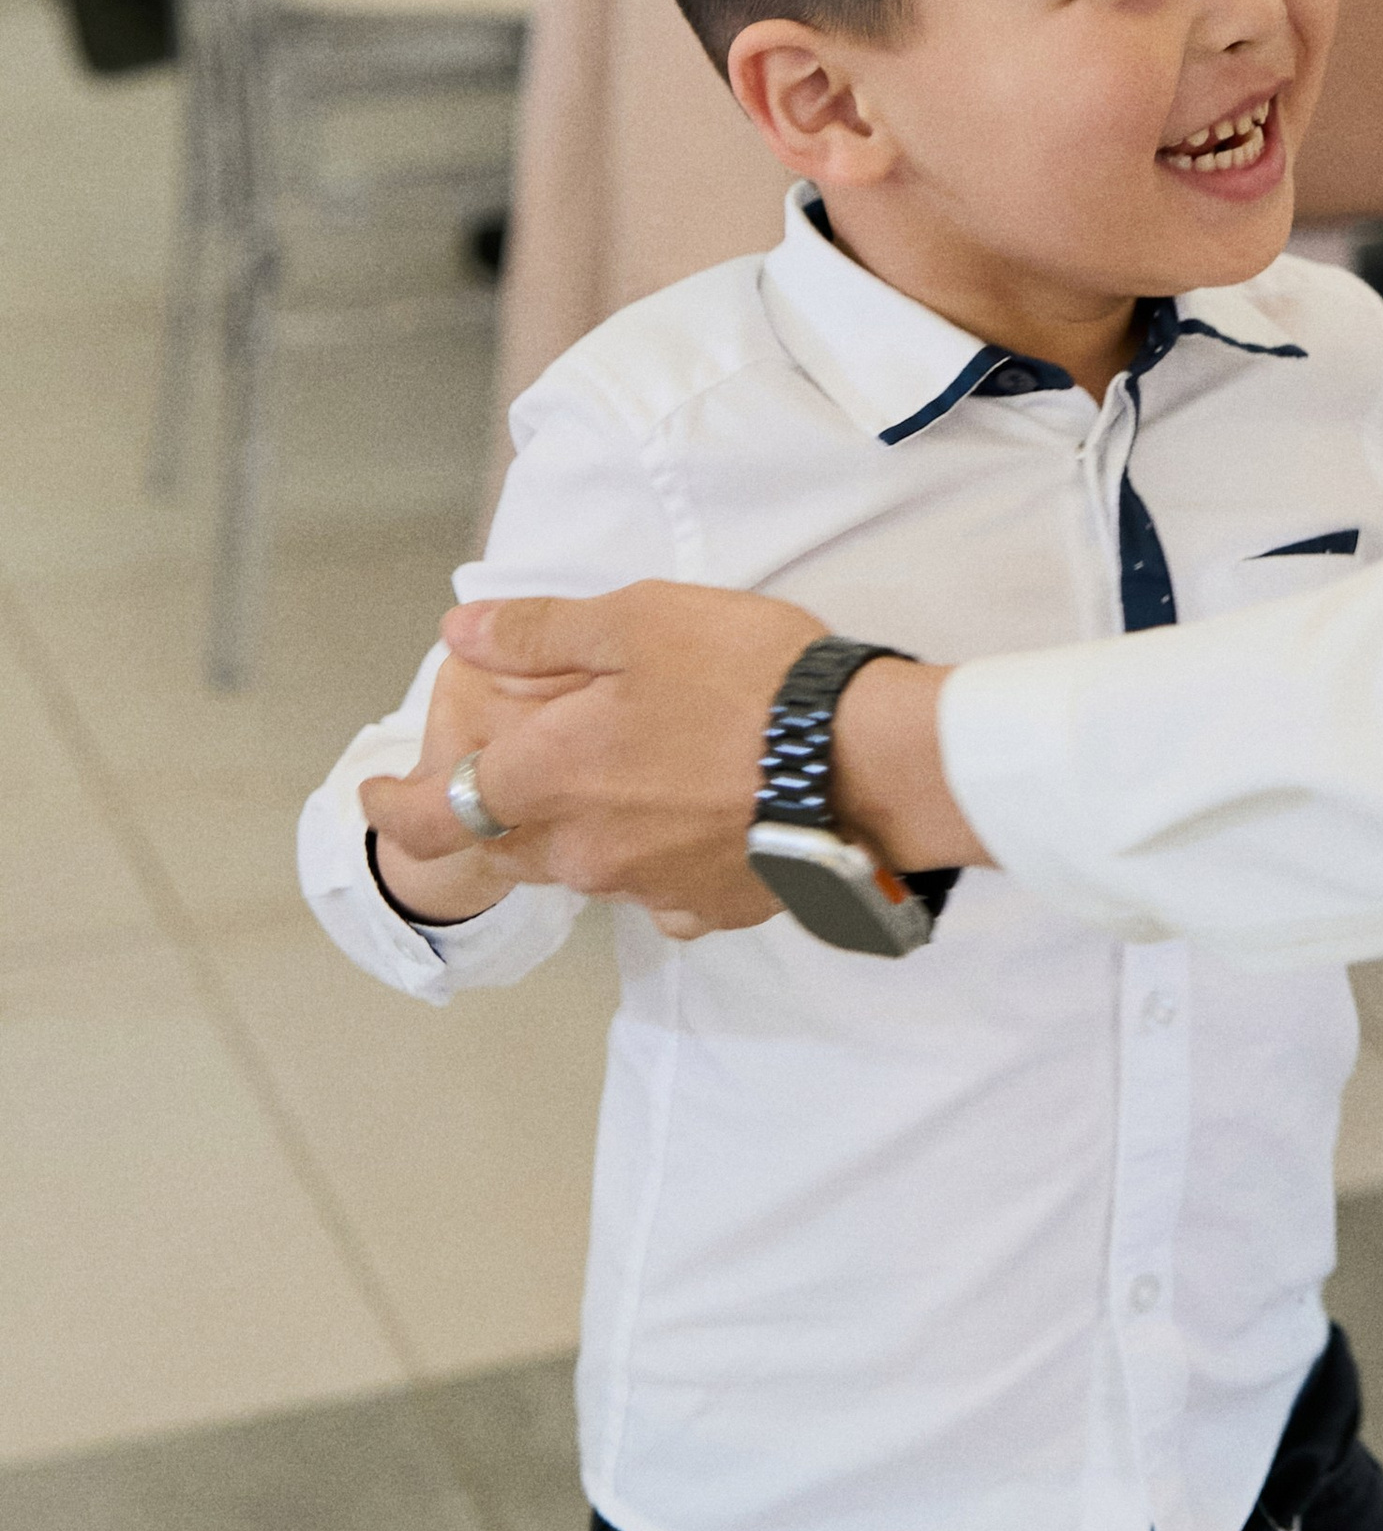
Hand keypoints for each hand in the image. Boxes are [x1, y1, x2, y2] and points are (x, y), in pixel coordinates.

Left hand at [356, 585, 988, 929]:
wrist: (862, 761)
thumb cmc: (745, 680)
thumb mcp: (635, 622)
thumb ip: (539, 633)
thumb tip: (462, 633)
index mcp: (547, 781)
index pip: (433, 817)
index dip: (390, 808)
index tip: (373, 795)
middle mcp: (584, 851)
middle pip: (512, 842)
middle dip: (506, 803)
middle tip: (540, 750)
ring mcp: (648, 890)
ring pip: (588, 862)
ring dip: (591, 822)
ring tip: (639, 766)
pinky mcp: (713, 908)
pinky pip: (661, 890)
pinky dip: (661, 854)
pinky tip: (698, 815)